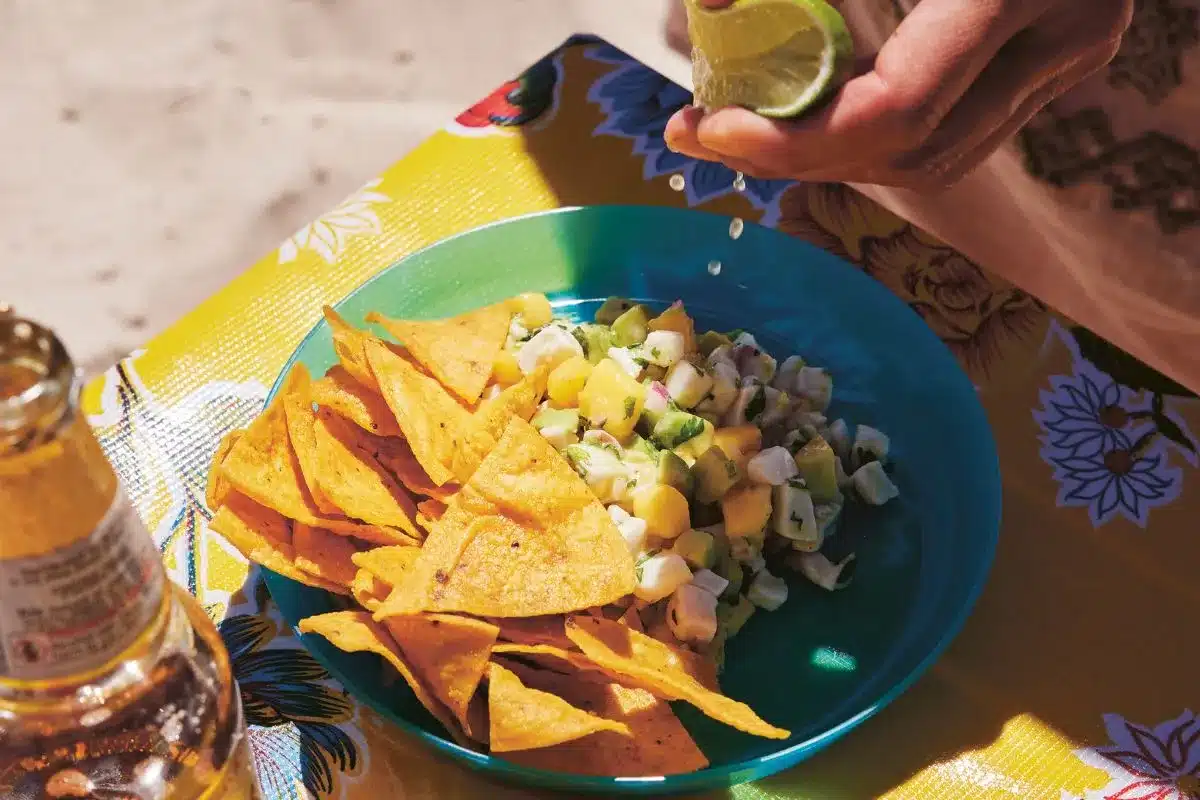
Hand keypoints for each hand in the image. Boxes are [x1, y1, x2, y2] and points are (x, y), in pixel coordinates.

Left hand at [665, 0, 1132, 189]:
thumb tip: (710, 4)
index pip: (899, 107)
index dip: (796, 138)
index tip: (711, 126)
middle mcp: (1062, 36)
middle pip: (911, 151)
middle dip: (797, 158)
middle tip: (707, 134)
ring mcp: (1066, 56)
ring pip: (933, 159)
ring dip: (831, 158)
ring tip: (748, 131)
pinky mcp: (1049, 60)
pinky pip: (952, 130)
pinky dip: (871, 135)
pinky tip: (808, 115)